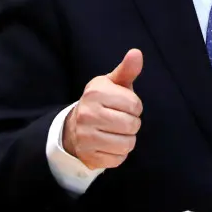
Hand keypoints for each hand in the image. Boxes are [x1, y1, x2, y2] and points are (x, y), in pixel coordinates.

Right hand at [63, 48, 142, 169]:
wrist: (74, 127)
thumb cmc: (102, 102)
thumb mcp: (113, 83)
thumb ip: (127, 70)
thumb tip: (136, 53)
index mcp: (95, 92)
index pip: (135, 105)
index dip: (135, 107)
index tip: (123, 106)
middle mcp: (87, 114)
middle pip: (132, 125)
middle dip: (132, 123)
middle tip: (120, 120)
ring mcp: (85, 137)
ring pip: (127, 144)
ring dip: (127, 139)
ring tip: (116, 132)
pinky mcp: (88, 156)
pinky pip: (119, 159)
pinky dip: (119, 153)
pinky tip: (109, 144)